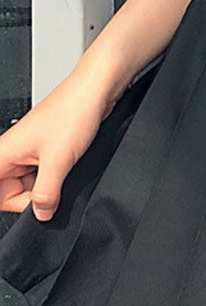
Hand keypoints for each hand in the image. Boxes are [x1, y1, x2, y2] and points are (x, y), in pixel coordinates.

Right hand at [0, 69, 109, 221]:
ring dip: (51, 185)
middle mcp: (12, 152)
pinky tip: (70, 168)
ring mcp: (31, 152)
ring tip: (66, 170)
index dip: (16, 204)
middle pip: (13, 193)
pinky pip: (47, 174)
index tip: (36, 204)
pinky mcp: (49, 150)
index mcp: (2, 153)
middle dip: (36, 196)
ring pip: (33, 184)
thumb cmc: (73, 111)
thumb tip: (41, 215)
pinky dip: (59, 177)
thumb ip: (46, 194)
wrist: (96, 90)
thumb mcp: (58, 160)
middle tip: (56, 187)